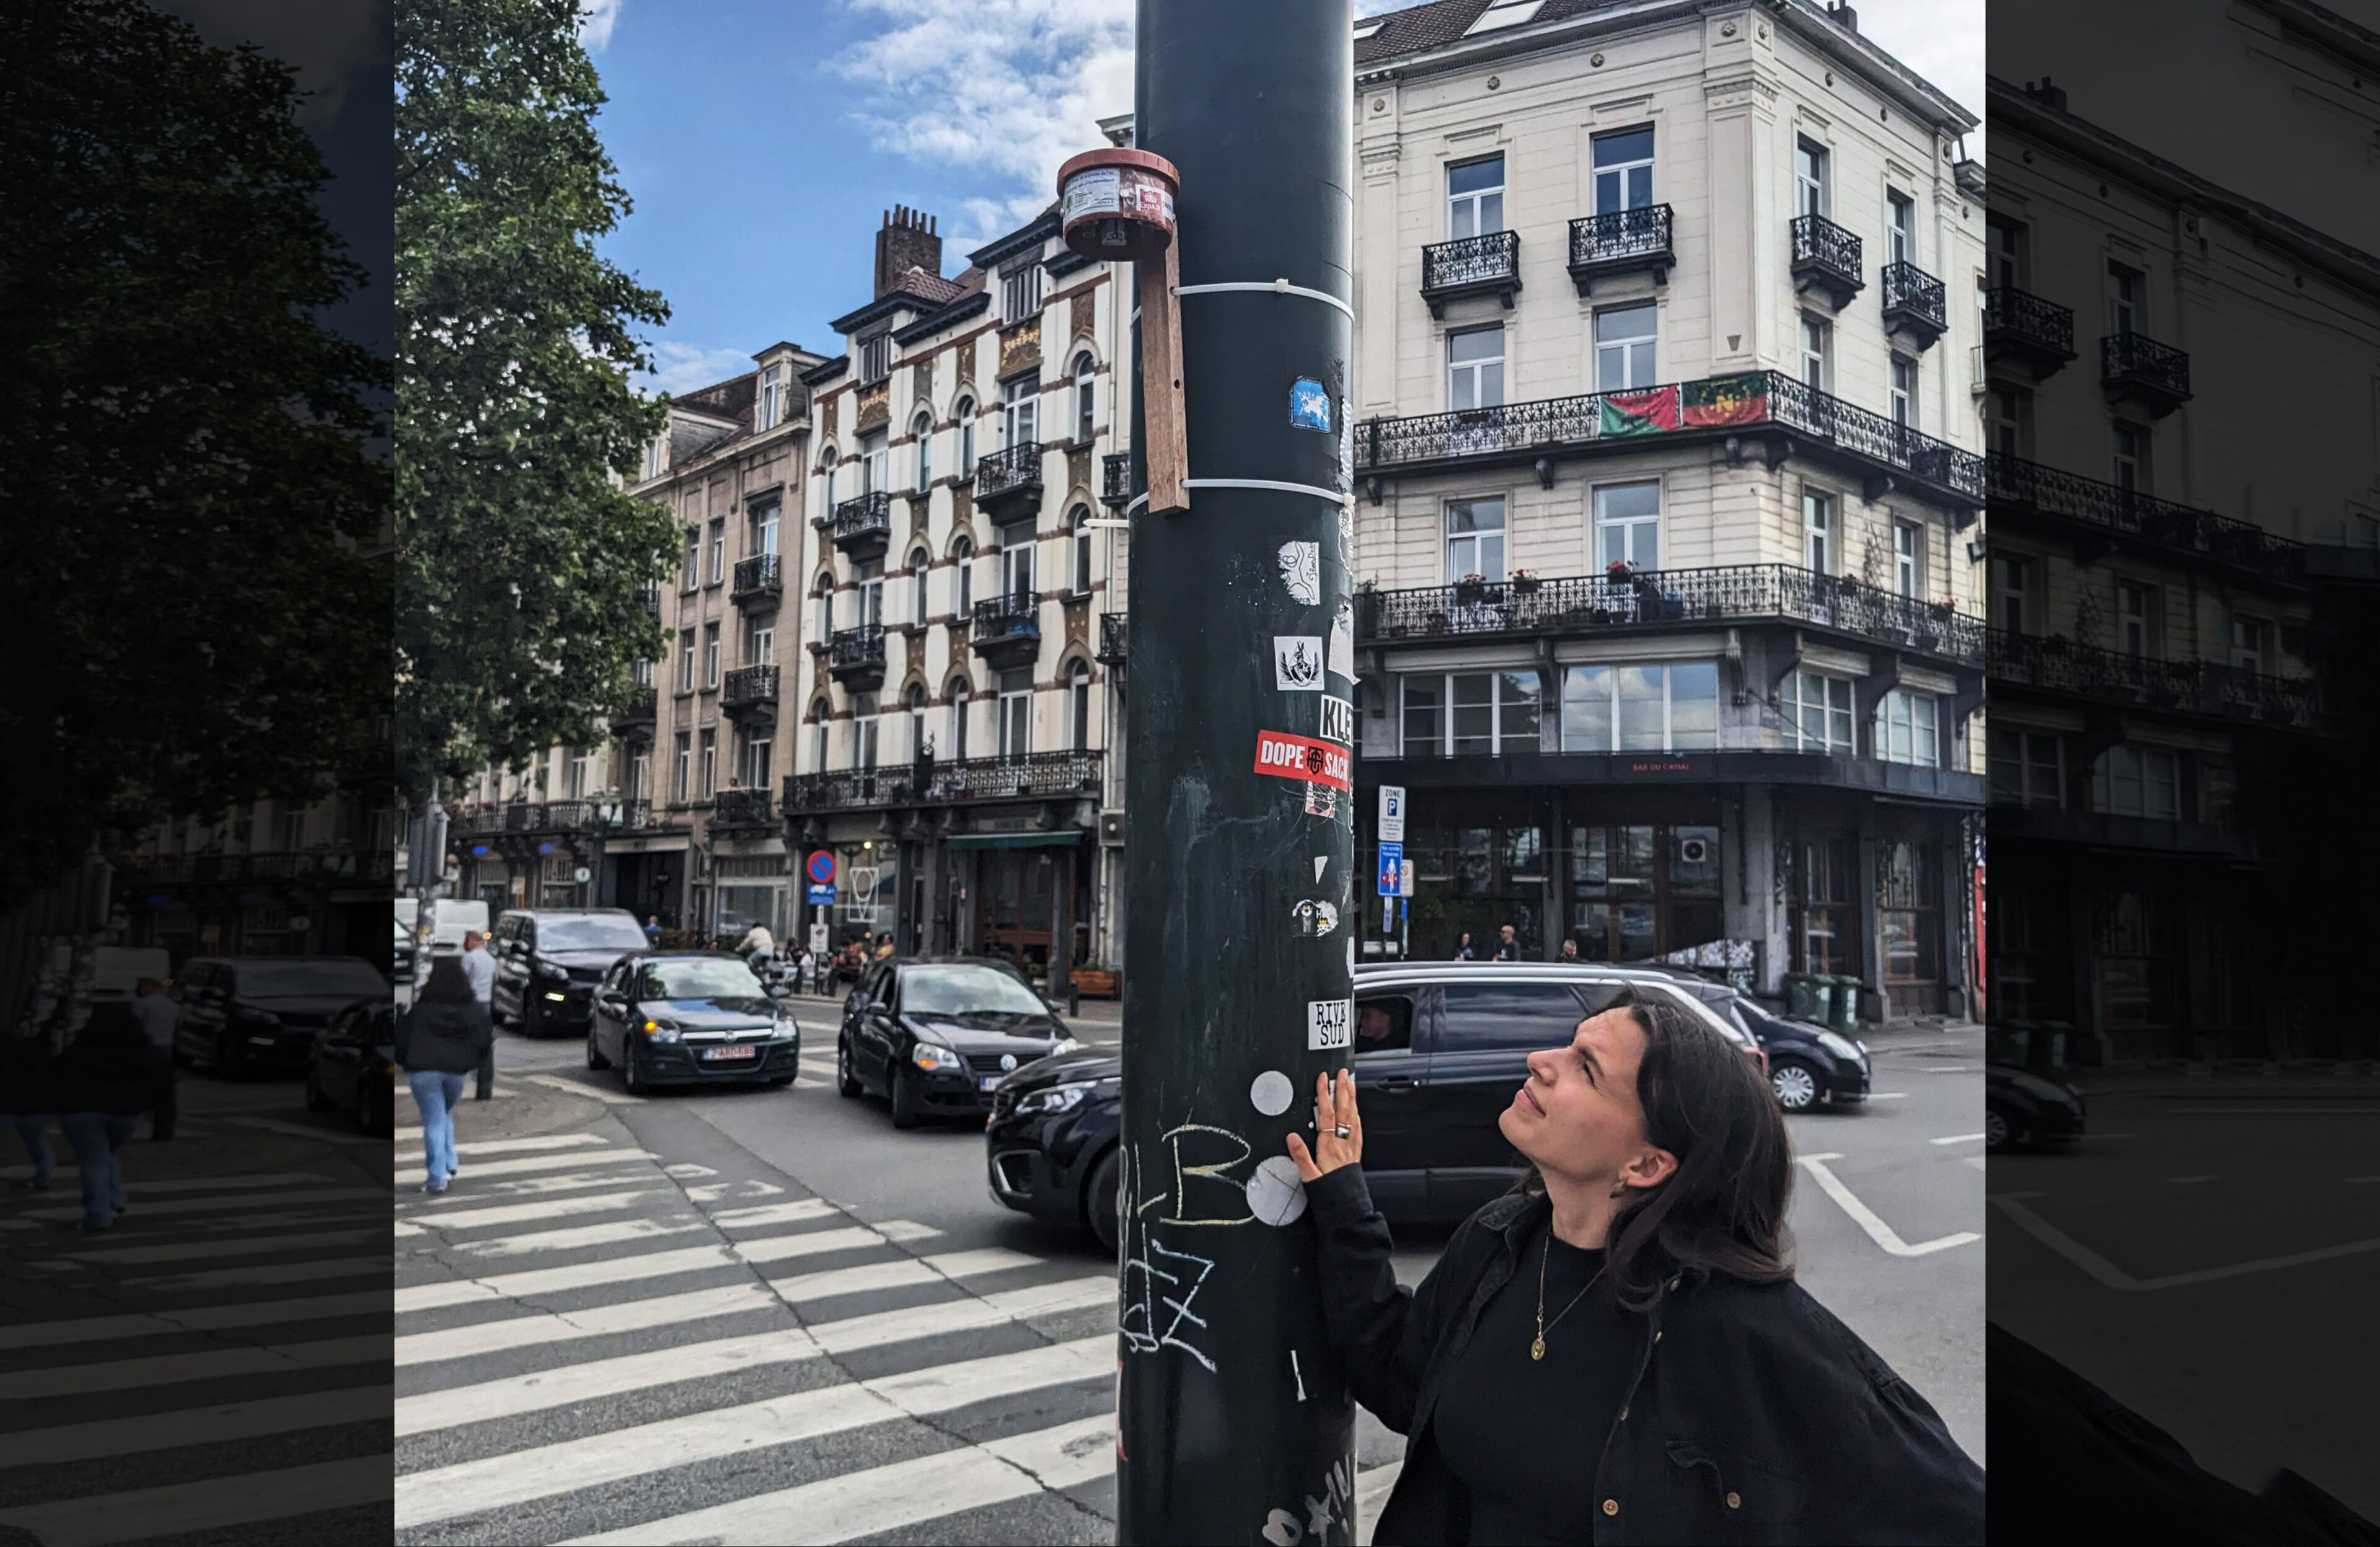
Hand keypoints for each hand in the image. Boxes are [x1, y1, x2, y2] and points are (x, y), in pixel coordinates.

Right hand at [1285, 1068, 1360, 1182]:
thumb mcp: (1309, 1176)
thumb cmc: (1329, 1193)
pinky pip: (1358, 1129)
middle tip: (1342, 1073)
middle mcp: (1342, 1143)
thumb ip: (1300, 1155)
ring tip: (1351, 1084)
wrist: (1347, 1206)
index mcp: (1329, 1146)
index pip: (1327, 1114)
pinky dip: (1356, 1116)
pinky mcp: (1355, 1153)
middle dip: (1342, 1089)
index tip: (1323, 1079)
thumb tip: (1292, 1136)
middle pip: (1343, 1111)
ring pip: (1353, 1117)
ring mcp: (1351, 1147)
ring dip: (1352, 1099)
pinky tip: (1356, 1111)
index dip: (1325, 1095)